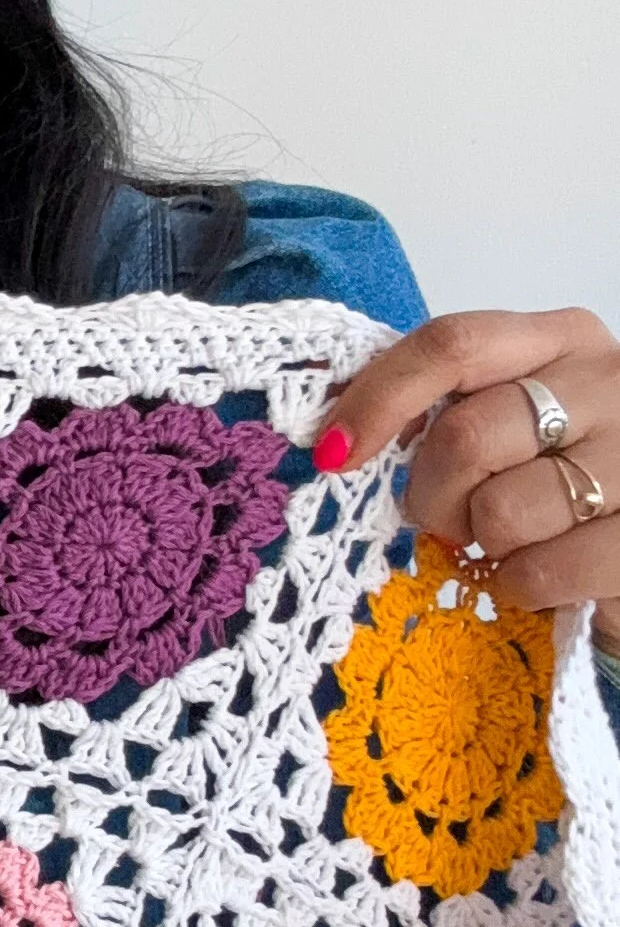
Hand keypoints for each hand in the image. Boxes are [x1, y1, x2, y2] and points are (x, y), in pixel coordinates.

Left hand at [312, 307, 619, 649]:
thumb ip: (439, 406)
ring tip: (515, 540)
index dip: (379, 398)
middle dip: (433, 496)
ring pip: (499, 511)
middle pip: (464, 436)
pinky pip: (537, 571)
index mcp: (563, 341)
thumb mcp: (503, 423)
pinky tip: (545, 573)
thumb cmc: (555, 482)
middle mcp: (608, 383)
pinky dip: (519, 586)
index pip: (453, 345)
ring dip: (484, 544)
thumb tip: (334, 432)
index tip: (335, 452)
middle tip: (451, 517)